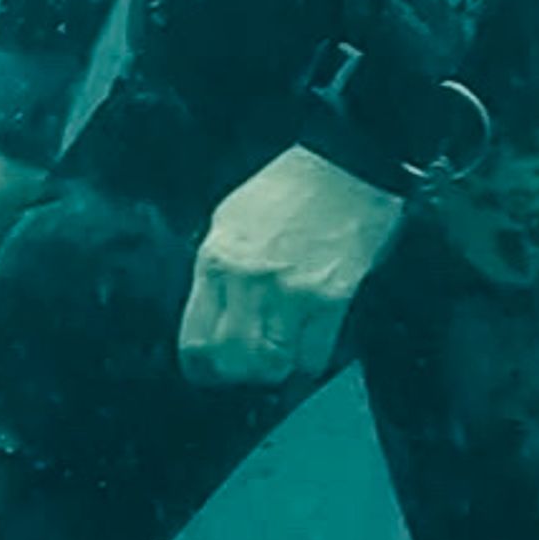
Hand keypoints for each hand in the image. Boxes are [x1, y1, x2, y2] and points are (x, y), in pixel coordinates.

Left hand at [177, 143, 403, 389]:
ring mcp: (291, 292)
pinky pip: (313, 356)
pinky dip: (308, 362)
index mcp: (217, 260)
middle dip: (237, 373)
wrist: (343, 165)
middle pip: (231, 359)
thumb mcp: (229, 219)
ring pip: (271, 364)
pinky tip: (308, 347)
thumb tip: (212, 313)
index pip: (195, 338)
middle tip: (246, 368)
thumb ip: (217, 270)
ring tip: (278, 359)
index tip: (209, 370)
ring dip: (274, 371)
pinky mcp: (331, 298)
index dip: (200, 367)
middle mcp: (248, 280)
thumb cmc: (287, 188)